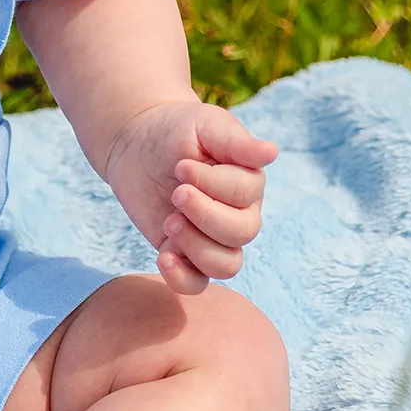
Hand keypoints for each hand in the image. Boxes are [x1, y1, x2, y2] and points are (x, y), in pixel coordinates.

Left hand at [99, 96, 275, 295]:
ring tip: (169, 221)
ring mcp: (212, 238)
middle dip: (205, 214)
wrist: (138, 142)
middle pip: (242, 233)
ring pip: (226, 265)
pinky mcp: (184, 252)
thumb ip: (236, 143)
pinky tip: (164, 255)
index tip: (181, 165)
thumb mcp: (206, 125)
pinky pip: (196, 284)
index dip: (213, 183)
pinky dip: (182, 278)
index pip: (246, 194)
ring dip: (195, 245)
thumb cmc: (178, 130)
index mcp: (248, 183)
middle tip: (176, 193)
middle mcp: (238, 214)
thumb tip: (272, 151)